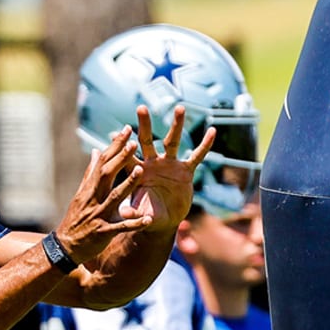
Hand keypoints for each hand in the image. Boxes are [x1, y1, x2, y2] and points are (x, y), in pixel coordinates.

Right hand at [51, 126, 148, 264]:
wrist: (65, 247)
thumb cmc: (75, 219)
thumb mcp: (80, 194)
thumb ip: (90, 173)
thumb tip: (95, 151)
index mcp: (89, 189)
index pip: (101, 162)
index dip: (114, 146)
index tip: (126, 130)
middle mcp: (93, 199)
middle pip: (106, 174)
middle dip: (120, 158)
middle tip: (133, 141)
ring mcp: (98, 215)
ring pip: (114, 197)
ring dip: (128, 184)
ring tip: (141, 170)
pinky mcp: (104, 233)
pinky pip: (121, 227)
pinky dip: (134, 223)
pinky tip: (148, 219)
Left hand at [124, 104, 215, 232]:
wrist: (162, 221)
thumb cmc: (145, 216)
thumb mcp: (139, 216)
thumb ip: (133, 213)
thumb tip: (125, 213)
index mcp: (138, 173)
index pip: (129, 157)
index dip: (123, 147)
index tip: (117, 132)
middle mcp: (153, 164)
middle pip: (147, 141)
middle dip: (144, 125)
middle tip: (141, 108)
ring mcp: (169, 165)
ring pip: (172, 141)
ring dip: (176, 125)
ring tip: (180, 108)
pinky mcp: (185, 171)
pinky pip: (197, 156)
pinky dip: (205, 145)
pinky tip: (212, 131)